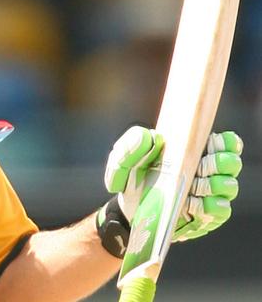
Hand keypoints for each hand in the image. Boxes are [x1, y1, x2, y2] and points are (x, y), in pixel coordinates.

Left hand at [104, 126, 242, 241]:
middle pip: (231, 163)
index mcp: (192, 151)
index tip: (212, 141)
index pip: (224, 142)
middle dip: (220, 163)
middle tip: (201, 166)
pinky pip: (221, 211)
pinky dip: (210, 206)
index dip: (226, 141)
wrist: (126, 212)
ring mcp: (208, 195)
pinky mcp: (206, 218)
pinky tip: (192, 204)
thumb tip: (151, 137)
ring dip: (214, 185)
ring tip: (195, 187)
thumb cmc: (130, 180)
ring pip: (229, 186)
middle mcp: (206, 172)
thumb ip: (131, 145)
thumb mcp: (123, 160)